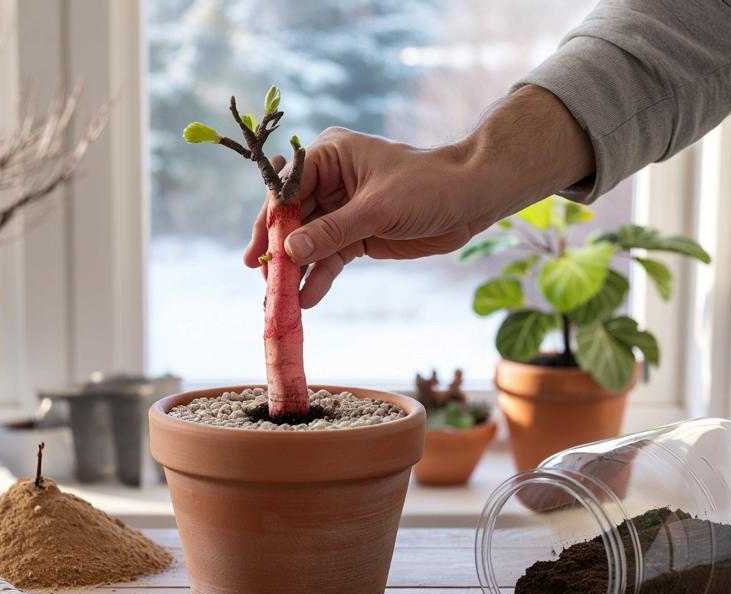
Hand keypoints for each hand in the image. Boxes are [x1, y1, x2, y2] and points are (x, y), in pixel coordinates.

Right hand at [244, 85, 593, 306]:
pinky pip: (330, 257)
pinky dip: (319, 277)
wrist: (470, 201)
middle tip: (264, 280)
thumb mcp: (378, 208)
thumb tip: (290, 251)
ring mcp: (341, 210)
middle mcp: (329, 182)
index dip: (271, 221)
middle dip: (279, 251)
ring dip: (296, 271)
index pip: (287, 188)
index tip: (259, 251)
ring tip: (280, 300)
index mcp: (329, 157)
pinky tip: (307, 298)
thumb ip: (332, 231)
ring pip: (308, 242)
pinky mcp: (357, 236)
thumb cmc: (428, 186)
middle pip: (292, 218)